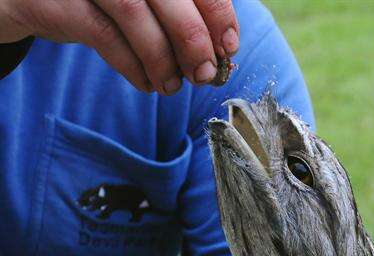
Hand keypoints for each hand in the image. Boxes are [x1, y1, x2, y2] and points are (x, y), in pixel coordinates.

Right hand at [0, 0, 238, 92]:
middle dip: (193, 37)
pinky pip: (101, 33)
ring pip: (132, 9)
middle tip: (204, 73)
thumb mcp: (141, 1)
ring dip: (161, 56)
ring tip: (172, 86)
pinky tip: (147, 84)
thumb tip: (218, 53)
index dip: (216, 11)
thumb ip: (174, 15)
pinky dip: (132, 65)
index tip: (228, 47)